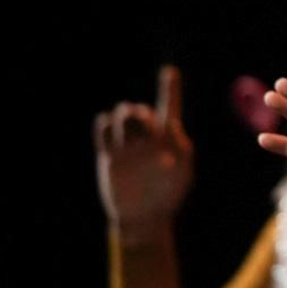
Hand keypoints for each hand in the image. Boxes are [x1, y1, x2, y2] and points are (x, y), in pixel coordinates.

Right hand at [95, 65, 194, 245]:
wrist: (144, 217)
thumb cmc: (169, 194)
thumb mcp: (184, 172)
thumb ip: (181, 149)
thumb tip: (170, 127)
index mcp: (168, 137)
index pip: (169, 107)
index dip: (169, 88)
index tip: (170, 71)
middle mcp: (146, 136)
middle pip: (140, 111)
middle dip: (141, 114)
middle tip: (144, 128)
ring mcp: (126, 144)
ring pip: (121, 115)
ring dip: (125, 114)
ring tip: (129, 131)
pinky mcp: (108, 154)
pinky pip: (102, 127)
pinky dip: (105, 124)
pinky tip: (111, 134)